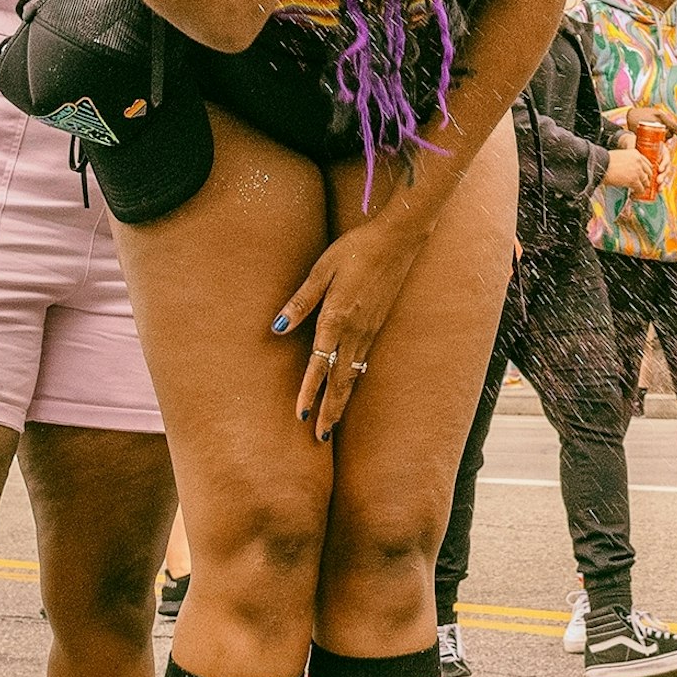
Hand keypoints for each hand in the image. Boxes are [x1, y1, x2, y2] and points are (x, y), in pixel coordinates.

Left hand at [274, 192, 436, 442]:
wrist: (399, 238)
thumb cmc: (356, 248)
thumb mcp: (321, 269)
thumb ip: (301, 301)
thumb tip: (277, 327)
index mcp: (338, 319)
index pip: (320, 365)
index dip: (309, 392)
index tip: (301, 417)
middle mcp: (356, 331)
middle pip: (340, 380)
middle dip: (329, 410)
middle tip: (320, 437)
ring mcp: (370, 330)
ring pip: (353, 375)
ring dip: (342, 400)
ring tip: (332, 423)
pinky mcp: (378, 325)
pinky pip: (363, 362)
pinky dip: (354, 381)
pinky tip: (349, 387)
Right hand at [601, 145, 652, 190]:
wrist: (600, 165)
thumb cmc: (605, 161)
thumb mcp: (620, 156)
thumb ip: (628, 161)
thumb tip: (630, 170)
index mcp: (635, 153)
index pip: (647, 163)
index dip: (646, 171)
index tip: (645, 176)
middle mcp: (638, 161)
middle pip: (649, 172)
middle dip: (646, 180)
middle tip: (643, 185)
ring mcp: (637, 170)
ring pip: (646, 181)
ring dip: (642, 188)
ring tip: (637, 191)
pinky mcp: (634, 180)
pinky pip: (640, 189)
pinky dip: (638, 193)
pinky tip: (633, 195)